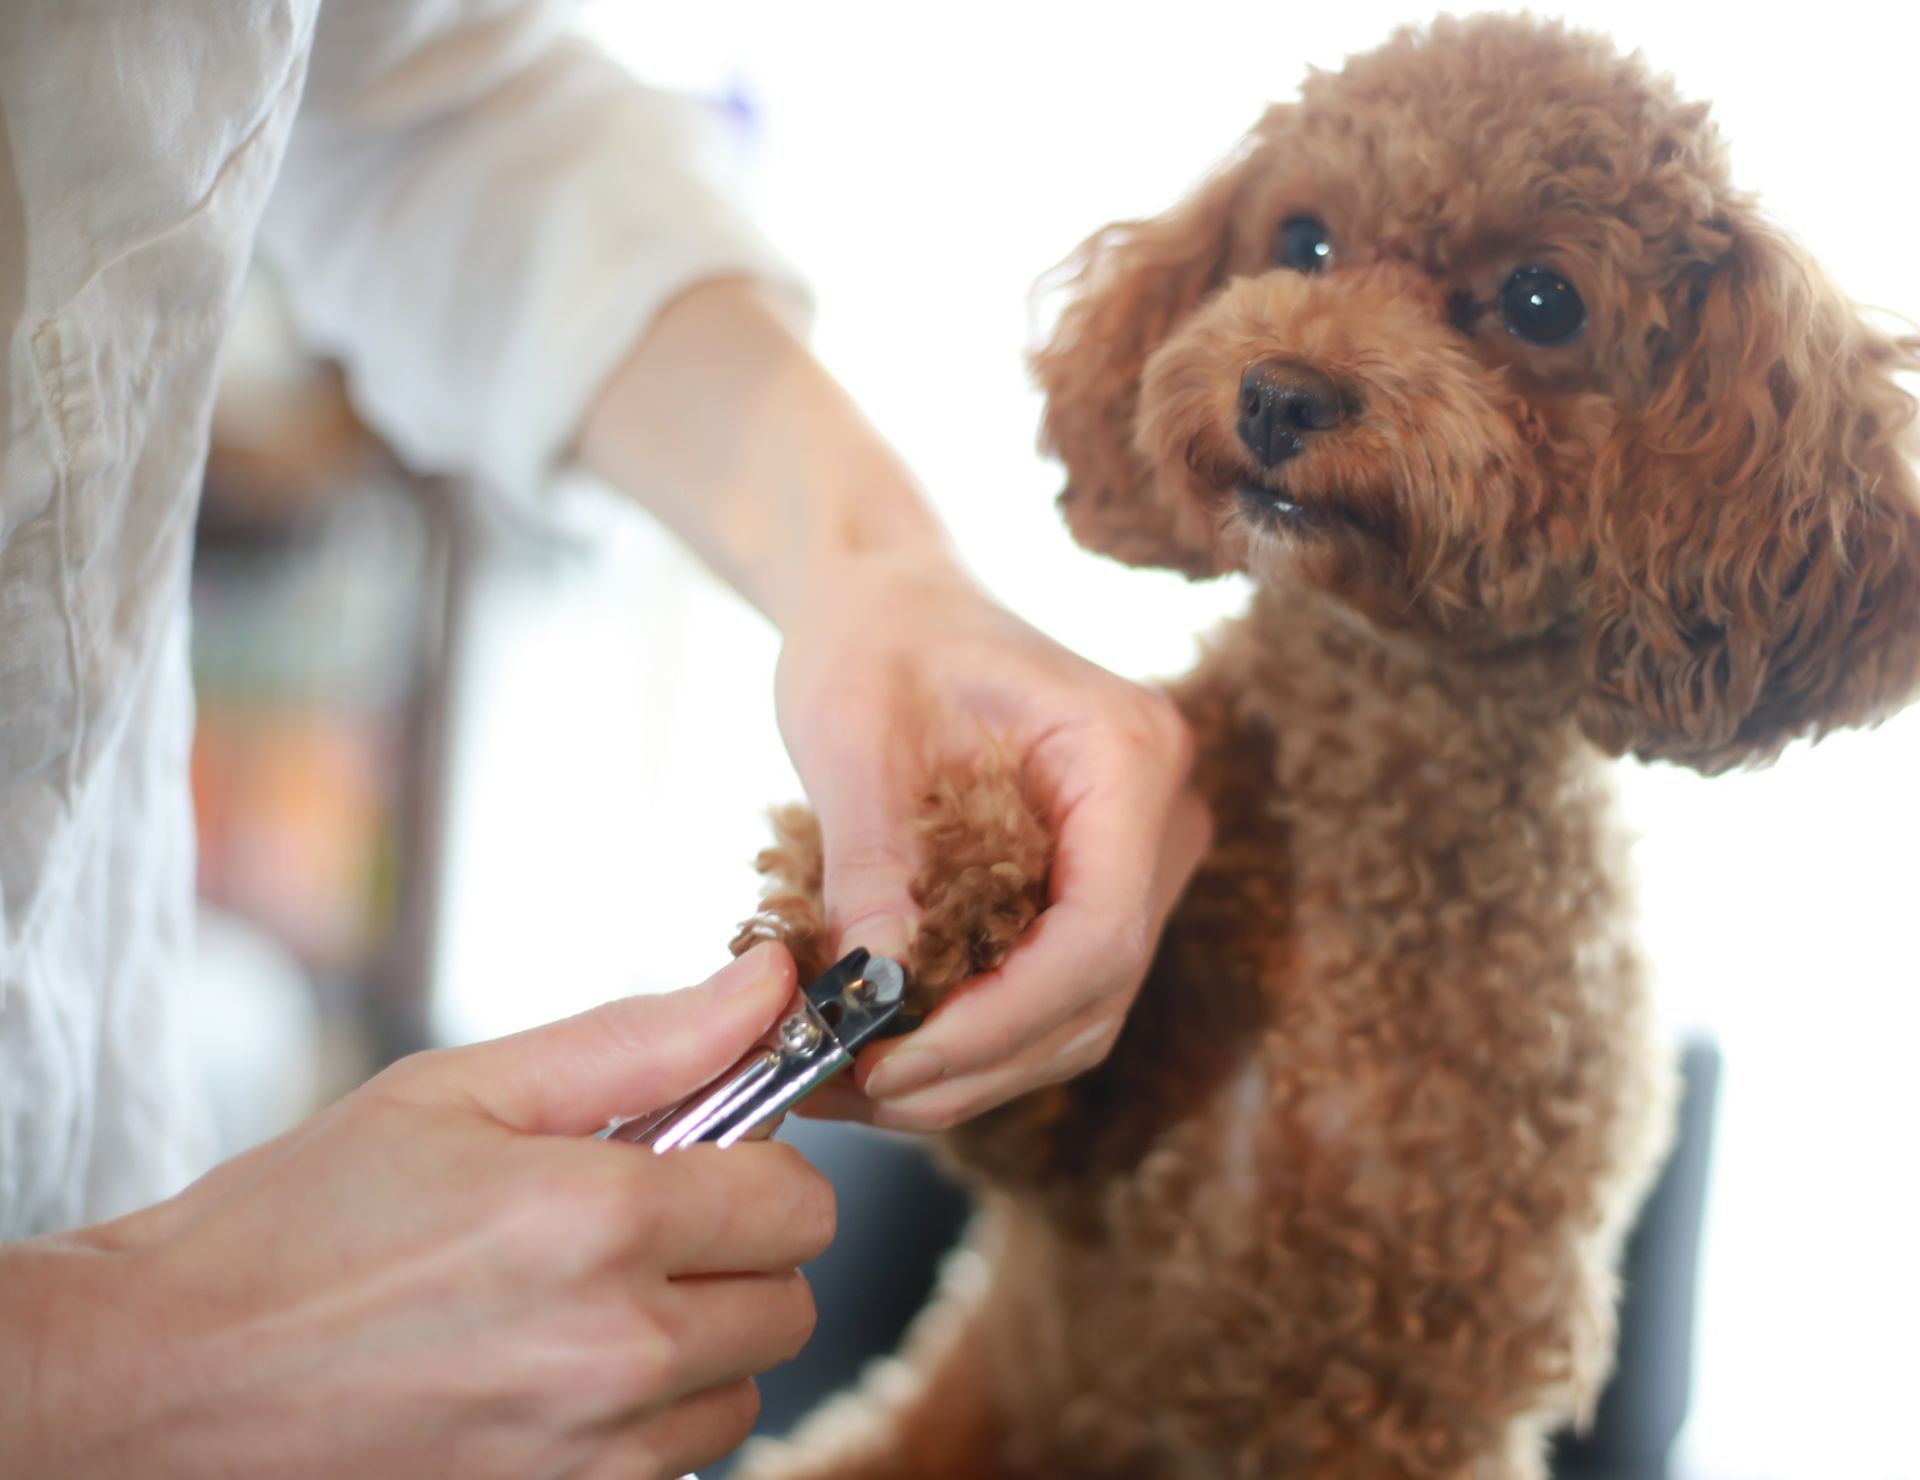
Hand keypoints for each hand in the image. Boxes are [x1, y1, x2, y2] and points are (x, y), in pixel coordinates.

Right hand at [2, 946, 832, 1479]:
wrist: (162, 1382)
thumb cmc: (300, 1221)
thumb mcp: (461, 1090)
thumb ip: (643, 1038)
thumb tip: (771, 982)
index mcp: (599, 1220)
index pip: (798, 1204)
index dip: (757, 1167)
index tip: (698, 1157)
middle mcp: (614, 1351)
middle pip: (789, 1305)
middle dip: (734, 1253)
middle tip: (638, 1225)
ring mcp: (586, 1457)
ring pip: (739, 1394)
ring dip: (696, 1344)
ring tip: (582, 1301)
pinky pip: (671, 1466)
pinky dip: (642, 1422)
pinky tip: (553, 1373)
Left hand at [777, 549, 1211, 1131]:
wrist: (893, 596)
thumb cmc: (876, 633)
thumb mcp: (851, 732)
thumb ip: (871, 864)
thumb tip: (870, 993)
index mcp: (1125, 752)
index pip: (1099, 933)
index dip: (1003, 1021)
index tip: (894, 1061)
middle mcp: (1158, 812)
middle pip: (1095, 992)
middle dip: (974, 1062)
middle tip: (851, 1087)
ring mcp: (1136, 856)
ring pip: (1079, 1013)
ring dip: (970, 1067)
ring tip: (849, 1078)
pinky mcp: (1095, 887)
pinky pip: (1052, 991)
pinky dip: (973, 1034)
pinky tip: (884, 1045)